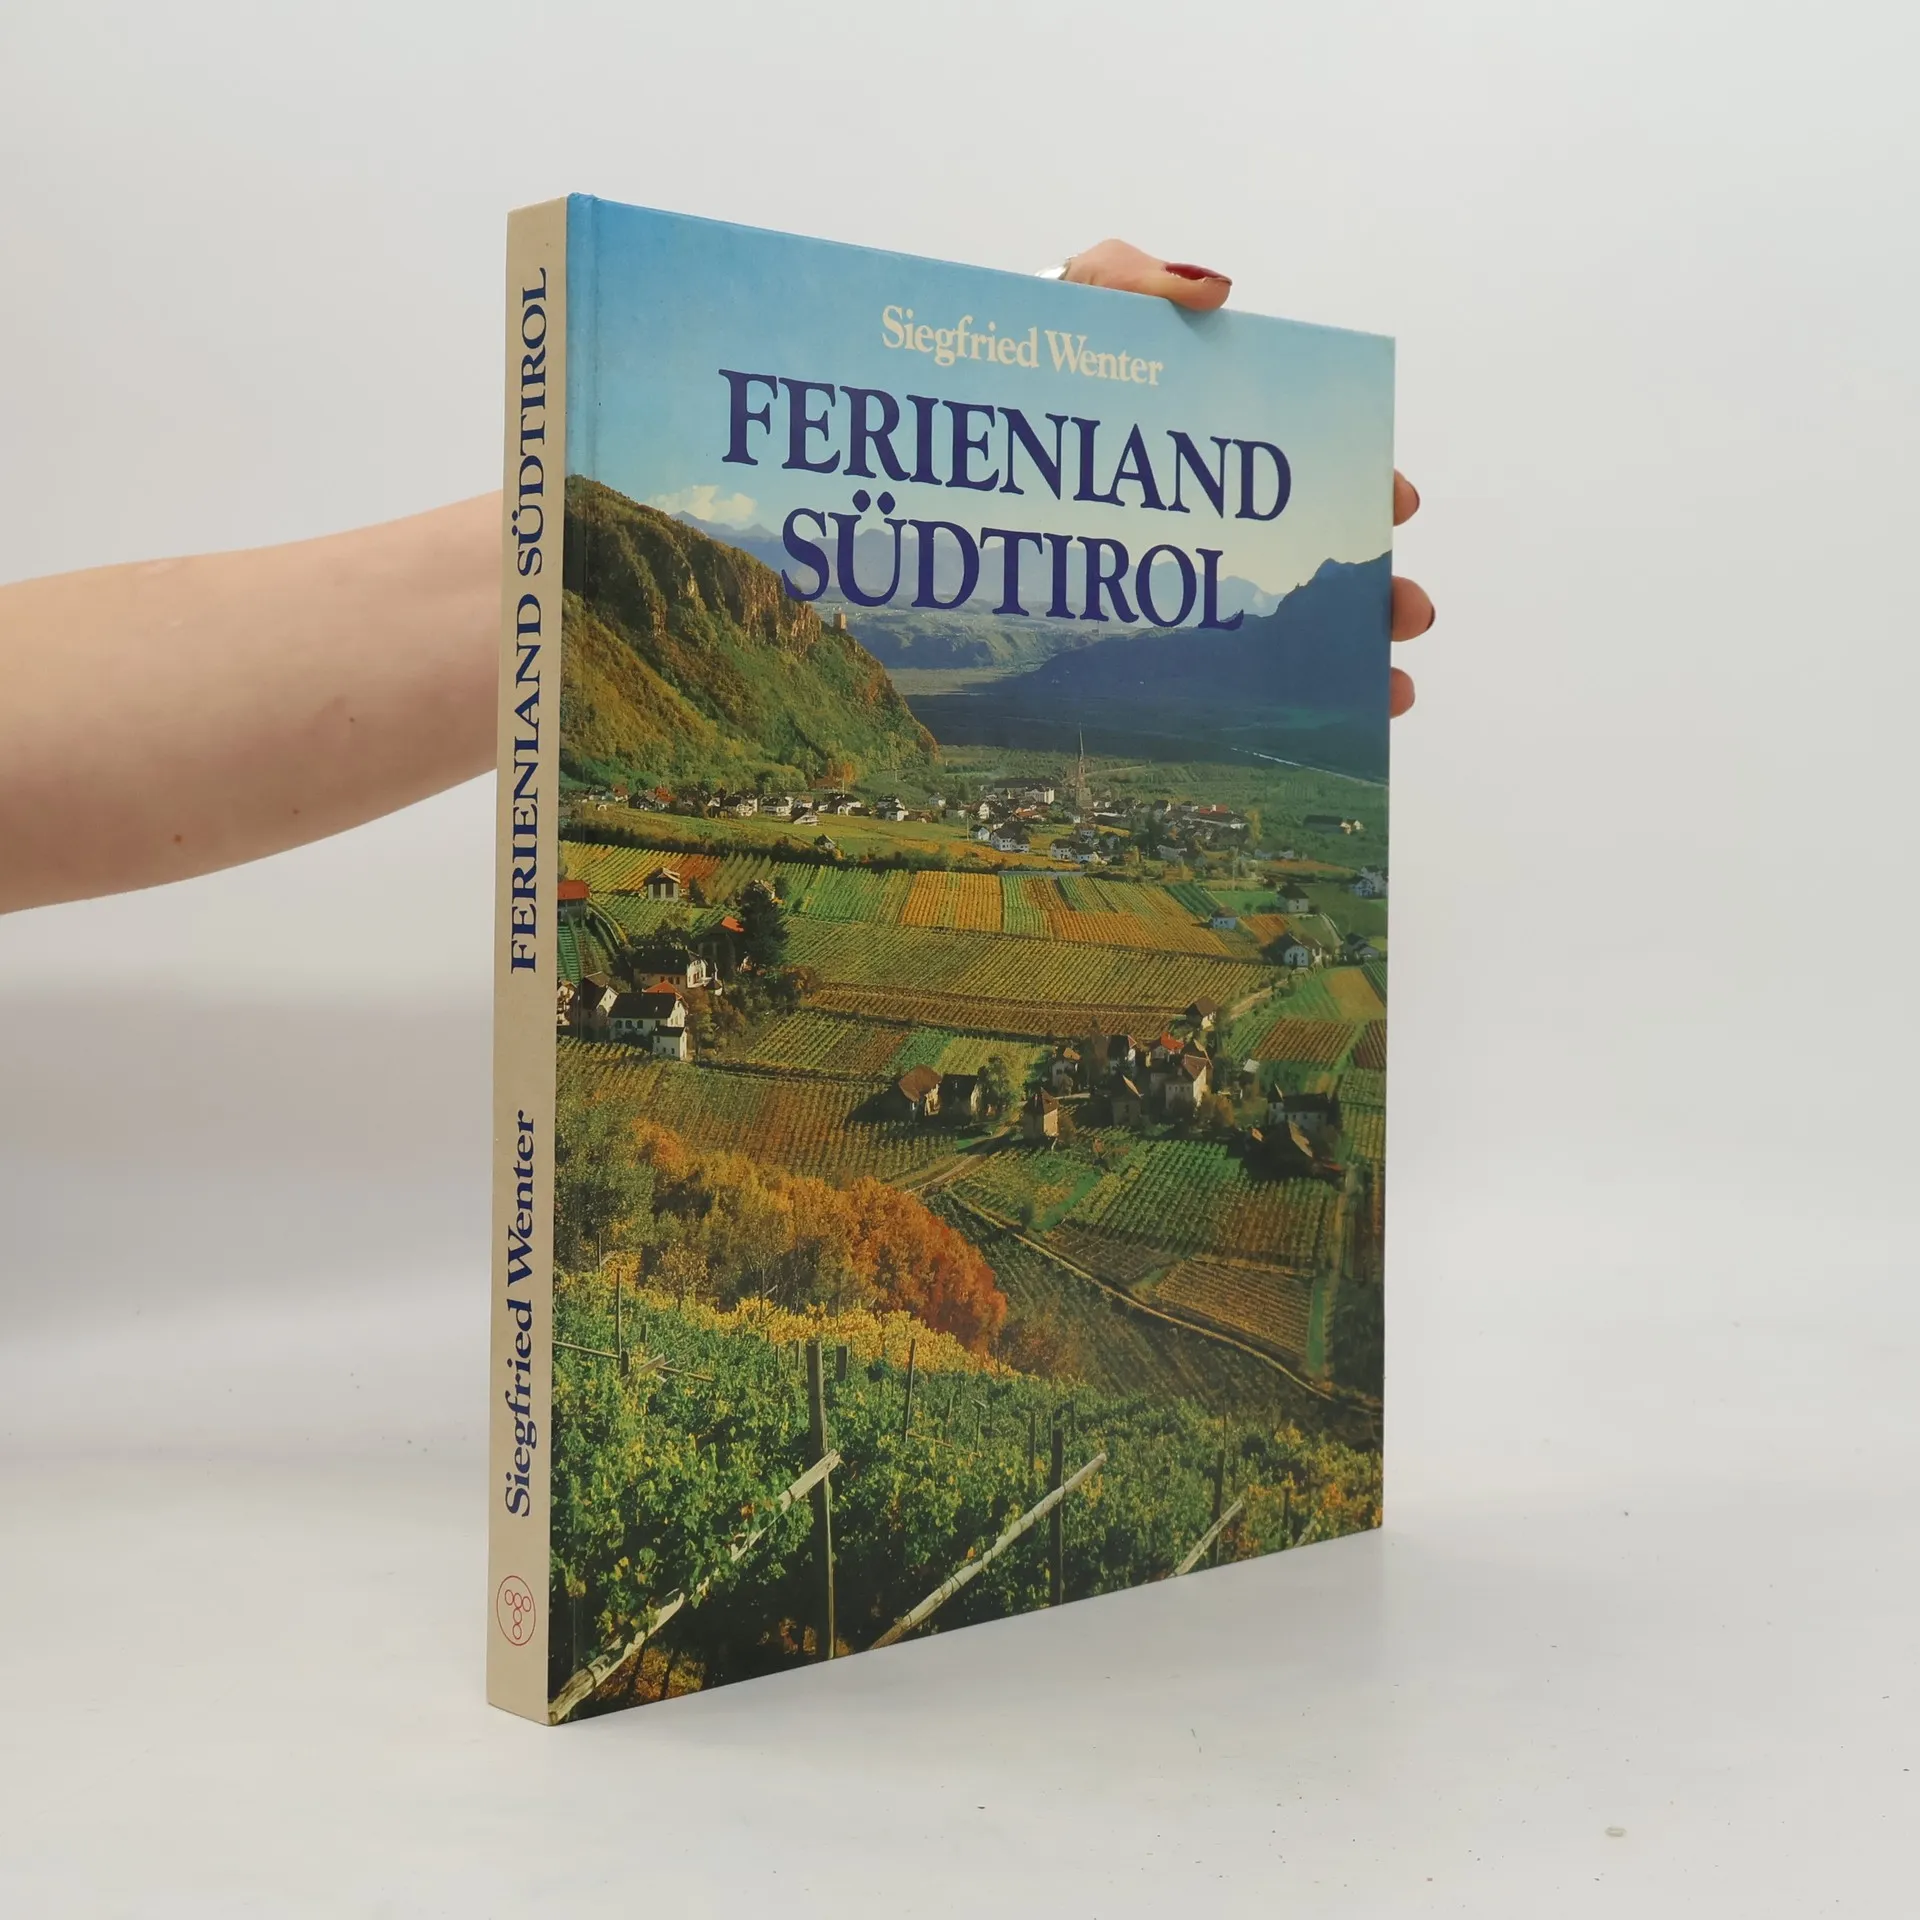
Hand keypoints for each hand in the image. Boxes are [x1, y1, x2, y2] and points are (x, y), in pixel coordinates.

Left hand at [1063, 239, 1429, 715]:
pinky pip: (1202, 677)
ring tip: (1388, 692)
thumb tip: (1217, 295)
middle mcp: (1206, 515)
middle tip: (1404, 611)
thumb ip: (1131, 280)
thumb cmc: (1023, 364)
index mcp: (1212, 441)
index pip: (1304, 469)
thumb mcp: (1073, 304)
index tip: (1393, 506)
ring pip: (1278, 631)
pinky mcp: (1122, 634)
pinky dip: (1262, 708)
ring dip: (1345, 661)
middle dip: (1373, 589)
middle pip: (1308, 558)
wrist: (939, 436)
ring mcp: (1168, 578)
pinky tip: (1314, 736)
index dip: (1356, 489)